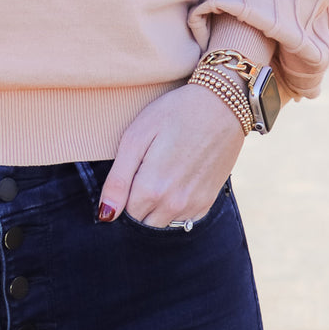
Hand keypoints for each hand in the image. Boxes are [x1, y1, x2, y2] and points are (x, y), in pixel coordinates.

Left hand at [98, 82, 245, 227]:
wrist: (222, 105)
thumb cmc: (173, 114)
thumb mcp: (136, 137)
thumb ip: (118, 180)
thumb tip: (106, 215)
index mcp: (151, 189)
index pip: (123, 214)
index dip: (121, 196)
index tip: (129, 173)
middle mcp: (173, 205)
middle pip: (142, 223)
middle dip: (136, 205)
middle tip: (142, 172)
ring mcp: (193, 206)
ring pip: (162, 224)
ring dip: (155, 208)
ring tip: (160, 174)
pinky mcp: (207, 202)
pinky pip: (183, 221)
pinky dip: (174, 208)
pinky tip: (176, 181)